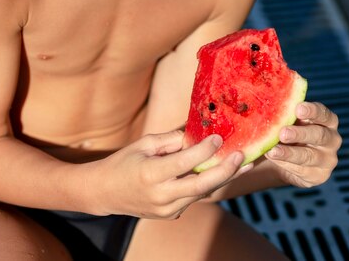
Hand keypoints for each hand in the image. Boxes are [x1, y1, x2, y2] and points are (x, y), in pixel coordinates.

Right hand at [89, 130, 247, 218]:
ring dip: (222, 178)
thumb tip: (196, 134)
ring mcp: (166, 209)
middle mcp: (161, 195)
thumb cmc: (123, 162)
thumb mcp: (144, 144)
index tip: (218, 137)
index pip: (184, 162)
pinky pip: (193, 198)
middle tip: (242, 156)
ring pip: (201, 193)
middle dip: (225, 171)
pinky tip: (222, 171)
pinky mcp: (170, 214)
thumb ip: (171, 140)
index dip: (204, 150)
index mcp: (151, 174)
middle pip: (201, 185)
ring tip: (243, 164)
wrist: (105, 192)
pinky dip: (208, 184)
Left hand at [264, 101, 340, 187]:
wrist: (290, 157)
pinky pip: (302, 170)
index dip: (312, 111)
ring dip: (289, 153)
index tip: (298, 108)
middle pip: (319, 135)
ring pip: (309, 156)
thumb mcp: (292, 120)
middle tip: (283, 133)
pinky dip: (285, 164)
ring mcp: (328, 159)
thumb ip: (287, 113)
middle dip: (299, 134)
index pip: (324, 114)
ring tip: (272, 150)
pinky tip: (273, 157)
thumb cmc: (291, 129)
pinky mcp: (319, 176)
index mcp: (328, 121)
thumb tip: (264, 103)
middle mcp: (332, 139)